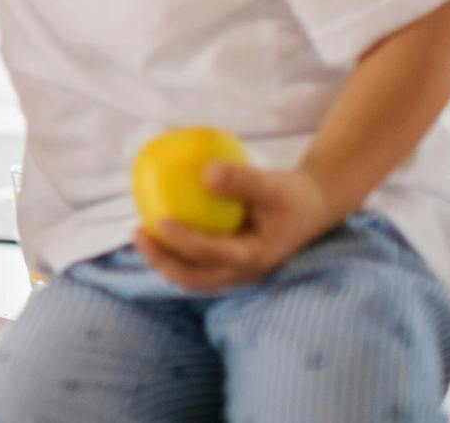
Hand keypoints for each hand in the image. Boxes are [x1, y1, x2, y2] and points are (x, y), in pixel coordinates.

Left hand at [134, 162, 345, 291]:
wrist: (313, 207)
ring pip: (191, 274)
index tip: (159, 220)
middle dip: (161, 261)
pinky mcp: (228, 262)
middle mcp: (241, 272)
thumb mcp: (273, 184)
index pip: (210, 255)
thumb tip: (206, 173)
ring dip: (163, 258)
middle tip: (137, 232)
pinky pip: (195, 260)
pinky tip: (158, 222)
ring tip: (140, 231)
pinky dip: (174, 248)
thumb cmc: (291, 194)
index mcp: (253, 258)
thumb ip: (243, 180)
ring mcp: (234, 271)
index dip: (181, 242)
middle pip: (192, 278)